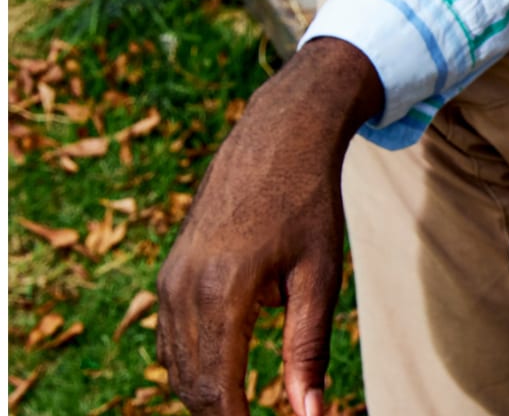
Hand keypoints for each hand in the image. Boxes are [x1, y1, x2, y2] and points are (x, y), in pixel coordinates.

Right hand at [157, 39, 383, 415]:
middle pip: (190, 382)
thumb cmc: (308, 205)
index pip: (218, 386)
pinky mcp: (170, 272)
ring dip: (205, 391)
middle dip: (219, 411)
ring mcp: (171, 279)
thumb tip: (309, 412)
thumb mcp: (319, 276)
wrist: (277, 140)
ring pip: (175, 363)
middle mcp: (185, 288)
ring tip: (243, 404)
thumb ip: (308, 350)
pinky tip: (224, 372)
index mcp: (225, 291)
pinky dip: (194, 362)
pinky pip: (171, 336)